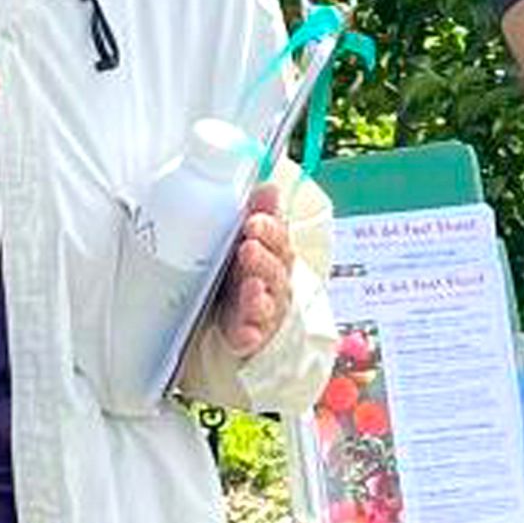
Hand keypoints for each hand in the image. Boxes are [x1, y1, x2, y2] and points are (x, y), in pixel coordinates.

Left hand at [213, 182, 293, 357]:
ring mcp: (264, 311)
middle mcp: (274, 283)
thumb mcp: (254, 242)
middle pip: (274, 271)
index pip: (278, 240)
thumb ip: (260, 216)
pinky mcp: (251, 335)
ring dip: (258, 295)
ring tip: (250, 286)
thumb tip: (268, 186)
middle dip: (262, 259)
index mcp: (276, 255)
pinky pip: (252, 336)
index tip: (254, 222)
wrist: (248, 315)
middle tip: (248, 247)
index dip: (269, 230)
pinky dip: (249, 334)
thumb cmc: (249, 271)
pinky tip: (244, 332)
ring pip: (266, 304)